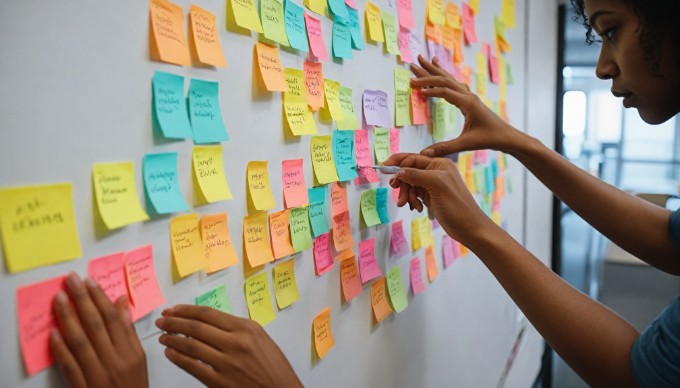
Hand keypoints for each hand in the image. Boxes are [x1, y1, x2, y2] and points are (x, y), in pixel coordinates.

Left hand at [51, 273, 147, 387]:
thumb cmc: (133, 386)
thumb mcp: (138, 358)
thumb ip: (128, 331)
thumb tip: (122, 302)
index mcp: (131, 352)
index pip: (114, 319)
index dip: (100, 298)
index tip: (89, 281)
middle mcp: (116, 361)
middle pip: (97, 325)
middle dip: (82, 300)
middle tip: (71, 281)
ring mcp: (98, 375)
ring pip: (81, 341)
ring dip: (68, 318)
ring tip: (59, 299)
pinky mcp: (83, 387)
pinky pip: (70, 365)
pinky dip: (61, 348)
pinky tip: (53, 332)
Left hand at [155, 305, 301, 387]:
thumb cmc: (273, 367)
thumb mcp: (260, 339)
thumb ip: (237, 329)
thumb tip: (208, 323)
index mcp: (246, 328)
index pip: (208, 314)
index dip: (187, 310)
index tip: (174, 310)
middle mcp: (236, 342)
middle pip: (197, 327)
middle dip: (175, 322)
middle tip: (162, 321)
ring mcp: (227, 363)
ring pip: (191, 346)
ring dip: (173, 340)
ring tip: (163, 337)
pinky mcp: (220, 382)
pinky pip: (193, 367)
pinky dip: (178, 358)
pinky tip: (170, 353)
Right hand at [385, 153, 493, 244]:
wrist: (469, 227)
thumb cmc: (456, 205)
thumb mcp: (436, 185)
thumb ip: (416, 175)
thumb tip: (398, 170)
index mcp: (439, 164)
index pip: (413, 158)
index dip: (398, 162)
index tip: (383, 169)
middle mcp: (436, 171)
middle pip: (409, 171)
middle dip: (402, 183)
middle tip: (396, 192)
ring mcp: (433, 185)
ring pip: (410, 184)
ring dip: (406, 194)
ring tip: (405, 204)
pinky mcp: (431, 196)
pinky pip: (415, 194)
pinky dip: (412, 200)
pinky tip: (417, 208)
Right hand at [410, 55, 523, 155]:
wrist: (506, 136)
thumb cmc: (489, 139)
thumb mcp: (466, 144)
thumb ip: (444, 148)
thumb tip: (424, 154)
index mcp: (468, 103)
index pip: (445, 91)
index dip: (430, 90)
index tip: (415, 89)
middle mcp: (468, 96)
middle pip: (445, 79)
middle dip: (428, 72)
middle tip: (413, 65)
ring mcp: (469, 96)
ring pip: (449, 79)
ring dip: (435, 70)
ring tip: (423, 60)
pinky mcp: (469, 99)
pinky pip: (454, 84)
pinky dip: (444, 77)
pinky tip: (440, 72)